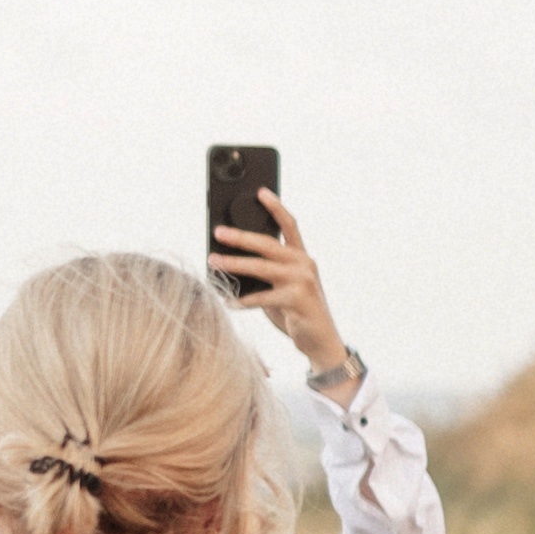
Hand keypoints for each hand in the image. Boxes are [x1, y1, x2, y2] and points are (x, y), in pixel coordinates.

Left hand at [212, 192, 358, 389]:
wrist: (321, 342)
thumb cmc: (296, 312)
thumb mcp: (282, 286)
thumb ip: (266, 272)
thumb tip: (229, 259)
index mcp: (302, 257)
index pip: (289, 224)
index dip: (275, 206)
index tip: (259, 191)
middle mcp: (304, 264)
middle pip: (268, 243)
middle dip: (240, 236)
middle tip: (218, 232)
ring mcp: (302, 281)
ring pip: (262, 267)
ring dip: (234, 264)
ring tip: (213, 261)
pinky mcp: (298, 300)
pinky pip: (262, 297)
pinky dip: (242, 300)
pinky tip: (227, 300)